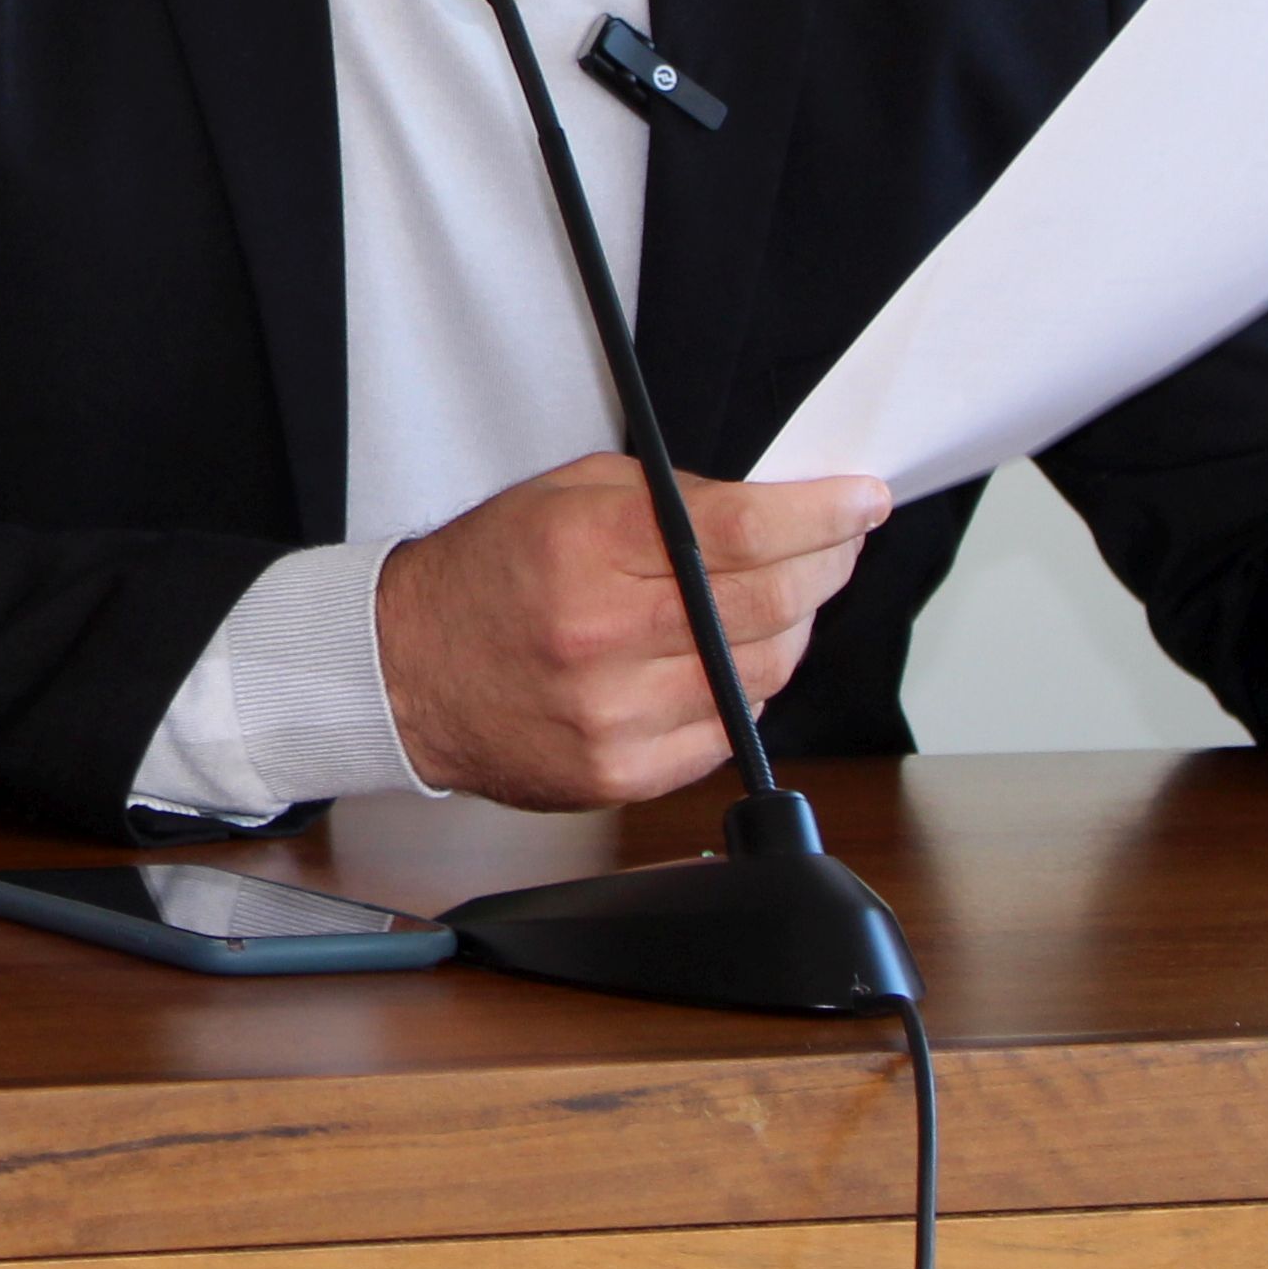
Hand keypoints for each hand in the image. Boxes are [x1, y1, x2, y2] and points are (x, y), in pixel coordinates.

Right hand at [373, 454, 889, 809]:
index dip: (821, 516)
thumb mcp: (567, 494)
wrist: (408, 671)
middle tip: (835, 544)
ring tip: (778, 598)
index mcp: (587, 548)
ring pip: (764, 674)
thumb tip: (781, 513)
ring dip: (793, 630)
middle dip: (825, 567)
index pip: (744, 532)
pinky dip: (746, 689)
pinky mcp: (625, 774)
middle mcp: (603, 636)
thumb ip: (674, 500)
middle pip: (770, 605)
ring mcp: (617, 716)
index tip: (859, 502)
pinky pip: (731, 731)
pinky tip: (725, 659)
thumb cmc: (488, 574)